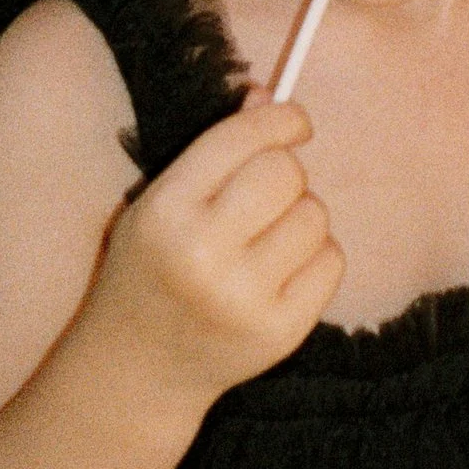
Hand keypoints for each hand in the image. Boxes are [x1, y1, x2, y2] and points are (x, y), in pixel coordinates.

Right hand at [85, 93, 342, 405]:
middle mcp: (202, 255)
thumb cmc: (151, 269)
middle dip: (285, 172)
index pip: (239, 139)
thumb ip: (213, 151)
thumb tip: (270, 98)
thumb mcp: (159, 203)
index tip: (296, 121)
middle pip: (285, 173)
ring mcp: (244, 298)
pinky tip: (281, 271)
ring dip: (300, 215)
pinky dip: (316, 256)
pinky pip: (332, 260)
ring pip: (315, 215)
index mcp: (165, 211)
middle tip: (266, 195)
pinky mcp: (280, 331)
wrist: (136, 370)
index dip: (279, 119)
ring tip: (266, 240)